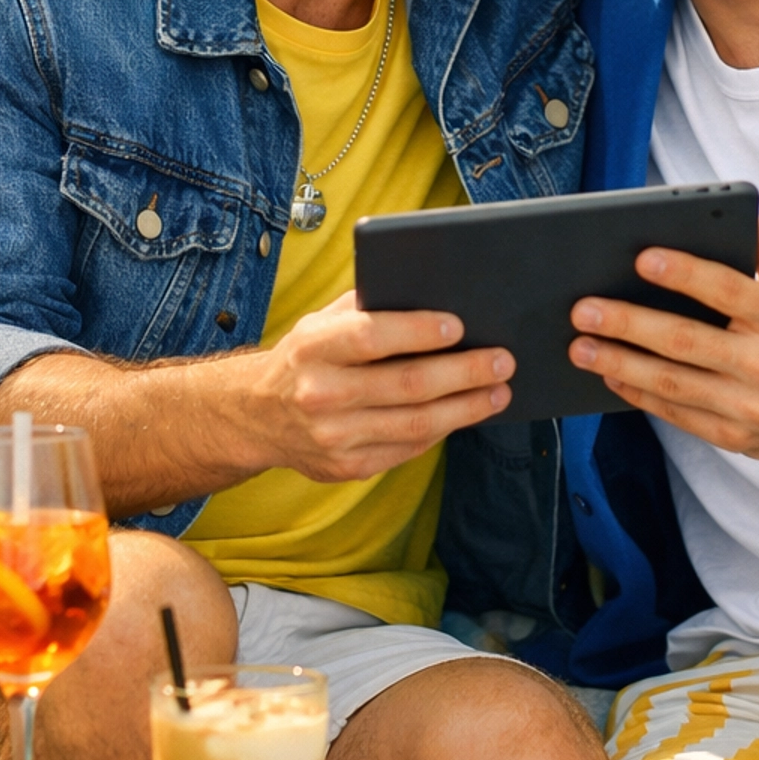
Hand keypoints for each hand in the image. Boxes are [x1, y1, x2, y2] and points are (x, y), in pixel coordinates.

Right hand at [249, 294, 513, 482]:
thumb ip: (367, 305)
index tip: (459, 326)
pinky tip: (465, 414)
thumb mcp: (321, 320)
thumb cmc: (305, 356)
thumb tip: (433, 292)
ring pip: (415, 424)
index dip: (418, 331)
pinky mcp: (347, 467)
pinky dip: (442, 430)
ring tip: (498, 391)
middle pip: (407, 385)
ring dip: (466, 408)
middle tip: (502, 360)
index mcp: (313, 347)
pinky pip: (407, 449)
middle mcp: (320, 394)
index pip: (372, 337)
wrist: (256, 415)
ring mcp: (333, 437)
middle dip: (464, 372)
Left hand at [568, 218, 758, 458]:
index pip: (728, 291)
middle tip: (584, 309)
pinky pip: (676, 413)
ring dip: (619, 363)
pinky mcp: (733, 436)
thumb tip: (756, 221)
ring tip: (580, 347)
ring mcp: (748, 406)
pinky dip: (639, 394)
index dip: (685, 274)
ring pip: (672, 382)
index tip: (642, 258)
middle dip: (628, 323)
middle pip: (686, 341)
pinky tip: (611, 375)